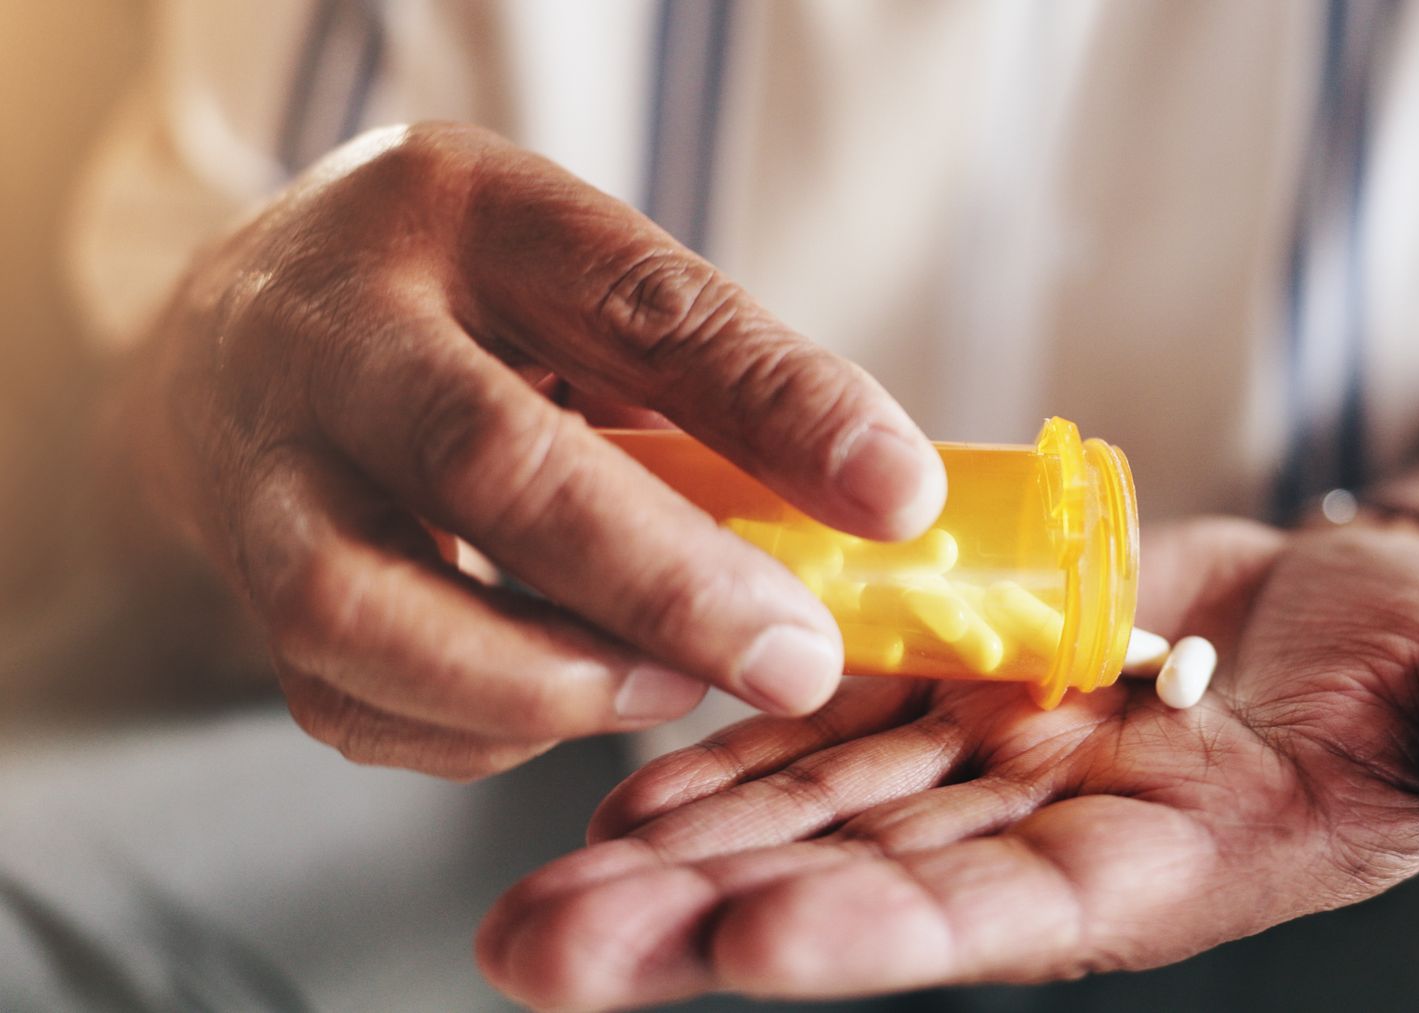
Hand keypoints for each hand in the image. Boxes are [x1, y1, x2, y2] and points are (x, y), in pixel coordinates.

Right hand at [110, 123, 944, 777]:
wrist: (248, 328)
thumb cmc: (468, 305)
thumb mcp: (583, 279)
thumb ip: (706, 380)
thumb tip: (870, 516)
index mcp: (467, 213)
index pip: (638, 304)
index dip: (778, 407)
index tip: (899, 498)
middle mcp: (337, 329)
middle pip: (487, 463)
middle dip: (664, 584)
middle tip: (795, 660)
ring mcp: (261, 464)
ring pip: (362, 608)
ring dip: (544, 681)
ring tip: (668, 686)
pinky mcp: (241, 585)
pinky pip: (349, 699)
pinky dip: (478, 730)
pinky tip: (564, 698)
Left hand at [477, 517, 1418, 1008]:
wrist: (1354, 610)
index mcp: (1167, 862)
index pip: (1019, 914)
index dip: (893, 930)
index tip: (756, 953)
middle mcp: (1045, 840)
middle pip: (865, 882)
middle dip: (710, 921)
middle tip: (551, 957)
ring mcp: (984, 770)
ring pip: (810, 812)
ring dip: (673, 854)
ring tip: (531, 911)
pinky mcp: (946, 694)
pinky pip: (820, 723)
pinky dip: (720, 752)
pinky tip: (608, 787)